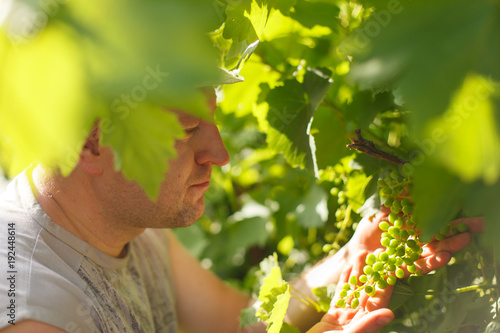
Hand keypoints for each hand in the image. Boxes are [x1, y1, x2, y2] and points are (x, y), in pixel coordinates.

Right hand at [306, 252, 393, 332]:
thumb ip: (368, 325)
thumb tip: (391, 314)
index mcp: (367, 325)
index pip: (380, 301)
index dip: (387, 283)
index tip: (394, 265)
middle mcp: (359, 320)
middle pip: (368, 291)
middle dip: (374, 272)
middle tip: (380, 252)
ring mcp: (346, 317)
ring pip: (354, 290)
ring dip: (359, 272)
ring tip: (362, 253)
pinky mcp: (332, 316)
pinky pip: (340, 295)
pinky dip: (343, 281)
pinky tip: (346, 267)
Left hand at [347, 210, 483, 272]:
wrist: (353, 251)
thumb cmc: (369, 229)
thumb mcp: (383, 211)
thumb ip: (399, 201)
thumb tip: (410, 180)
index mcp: (415, 228)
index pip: (438, 223)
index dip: (454, 220)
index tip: (472, 215)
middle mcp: (417, 243)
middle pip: (441, 238)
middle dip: (459, 232)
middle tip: (478, 226)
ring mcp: (412, 257)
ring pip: (434, 252)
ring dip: (450, 247)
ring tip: (465, 240)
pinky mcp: (404, 269)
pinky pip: (420, 267)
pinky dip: (432, 262)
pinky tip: (445, 257)